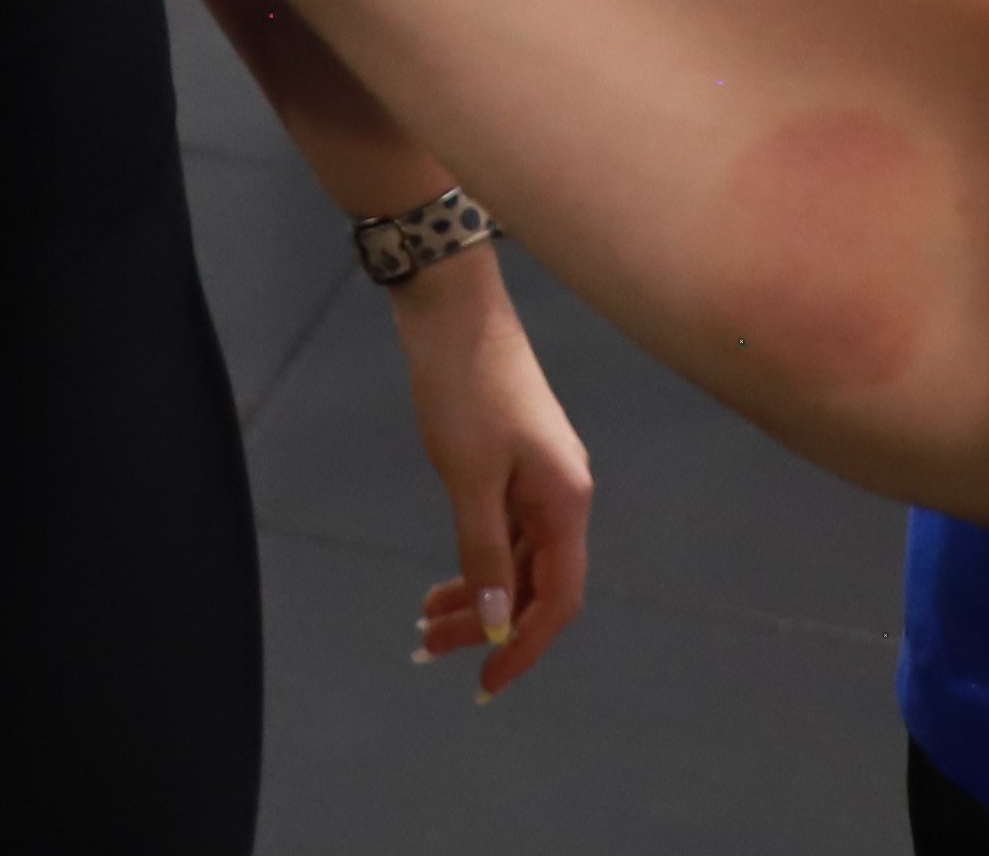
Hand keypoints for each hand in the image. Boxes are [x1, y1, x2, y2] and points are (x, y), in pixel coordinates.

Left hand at [390, 245, 593, 694]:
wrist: (451, 306)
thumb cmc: (463, 387)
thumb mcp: (469, 476)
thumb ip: (483, 550)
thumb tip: (496, 621)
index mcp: (565, 501)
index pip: (557, 599)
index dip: (525, 647)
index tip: (486, 682)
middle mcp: (562, 496)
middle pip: (535, 585)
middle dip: (487, 625)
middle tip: (429, 652)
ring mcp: (539, 479)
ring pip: (514, 560)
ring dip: (475, 596)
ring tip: (423, 625)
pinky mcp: (514, 465)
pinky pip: (501, 533)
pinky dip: (473, 560)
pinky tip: (442, 579)